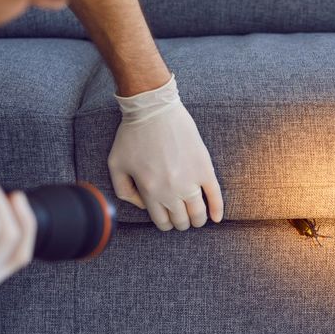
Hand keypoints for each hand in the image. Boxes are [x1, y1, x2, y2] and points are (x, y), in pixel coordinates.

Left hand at [107, 72, 223, 230]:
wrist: (154, 110)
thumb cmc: (132, 135)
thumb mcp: (116, 165)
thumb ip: (124, 192)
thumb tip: (144, 207)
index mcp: (150, 191)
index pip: (162, 221)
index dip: (165, 223)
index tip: (167, 218)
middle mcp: (171, 190)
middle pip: (181, 220)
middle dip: (181, 222)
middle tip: (181, 217)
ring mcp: (190, 179)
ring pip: (198, 212)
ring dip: (197, 220)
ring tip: (196, 217)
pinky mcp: (204, 168)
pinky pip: (215, 195)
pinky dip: (217, 210)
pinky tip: (216, 218)